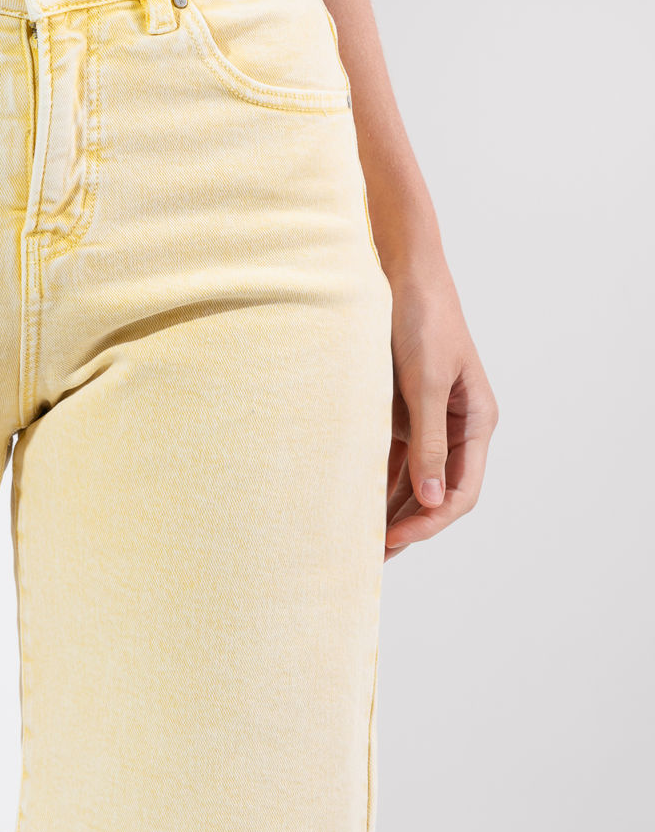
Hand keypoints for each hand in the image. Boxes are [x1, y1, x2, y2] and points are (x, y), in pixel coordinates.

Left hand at [384, 262, 497, 558]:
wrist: (400, 274)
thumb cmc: (421, 320)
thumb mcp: (424, 383)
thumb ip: (428, 442)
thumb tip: (433, 500)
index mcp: (476, 421)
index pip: (461, 490)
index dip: (431, 520)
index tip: (395, 540)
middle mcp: (458, 427)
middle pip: (438, 492)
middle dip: (410, 525)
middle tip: (373, 557)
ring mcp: (430, 421)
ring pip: (415, 480)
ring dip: (393, 509)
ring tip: (362, 541)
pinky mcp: (404, 412)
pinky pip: (395, 458)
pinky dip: (378, 482)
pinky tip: (355, 503)